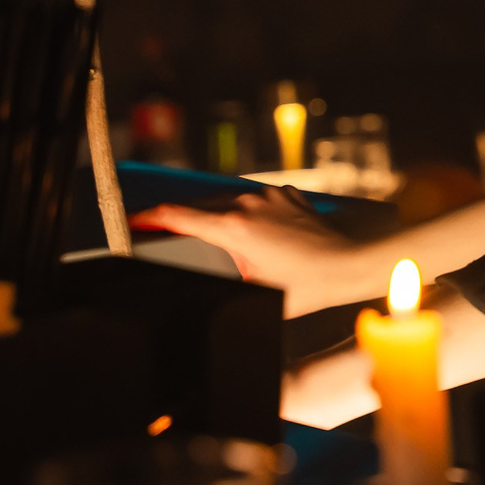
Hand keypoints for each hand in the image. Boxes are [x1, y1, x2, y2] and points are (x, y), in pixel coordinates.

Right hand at [131, 186, 359, 317]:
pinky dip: (243, 213)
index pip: (179, 216)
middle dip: (179, 219)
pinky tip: (248, 232)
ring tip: (205, 236)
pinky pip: (253, 200)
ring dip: (214, 216)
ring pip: (227, 202)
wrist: (350, 263)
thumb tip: (204, 285)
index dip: (150, 219)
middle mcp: (248, 203)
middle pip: (200, 207)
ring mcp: (269, 195)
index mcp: (234, 227)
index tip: (133, 221)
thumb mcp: (256, 291)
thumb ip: (225, 281)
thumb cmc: (307, 285)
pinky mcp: (285, 193)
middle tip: (158, 230)